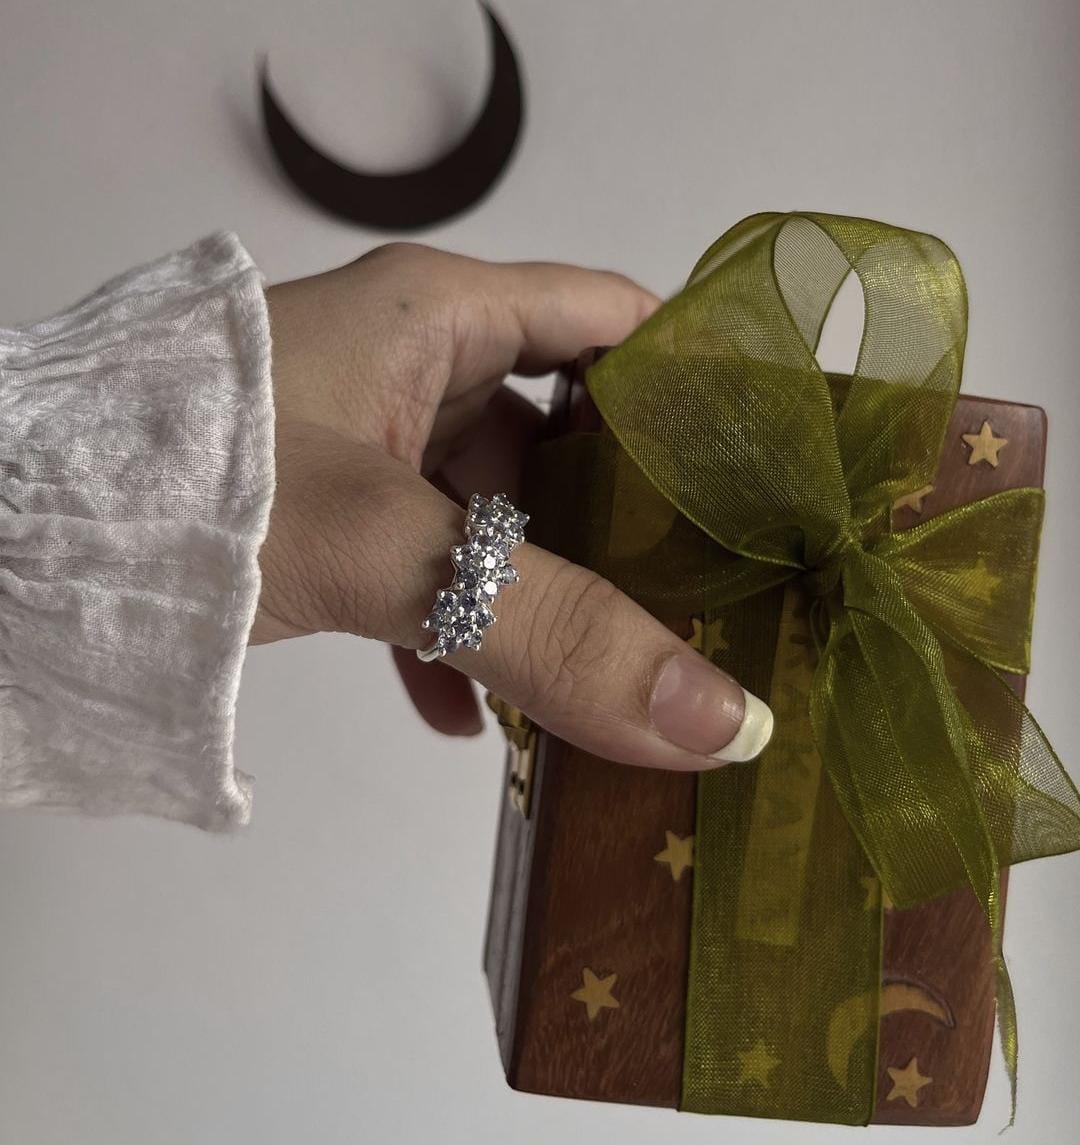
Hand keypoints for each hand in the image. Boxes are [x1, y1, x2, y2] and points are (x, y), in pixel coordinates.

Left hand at [254, 242, 772, 768]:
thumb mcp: (392, 552)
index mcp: (440, 314)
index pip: (611, 317)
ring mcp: (367, 441)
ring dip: (534, 595)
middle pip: (561, 428)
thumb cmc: (205, 487)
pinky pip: (422, 563)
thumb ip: (555, 634)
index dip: (693, 380)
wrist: (16, 542)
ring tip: (596, 674)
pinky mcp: (326, 509)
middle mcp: (412, 363)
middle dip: (625, 516)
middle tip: (702, 593)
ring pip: (493, 512)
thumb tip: (717, 719)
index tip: (761, 466)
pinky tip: (463, 716)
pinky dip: (452, 633)